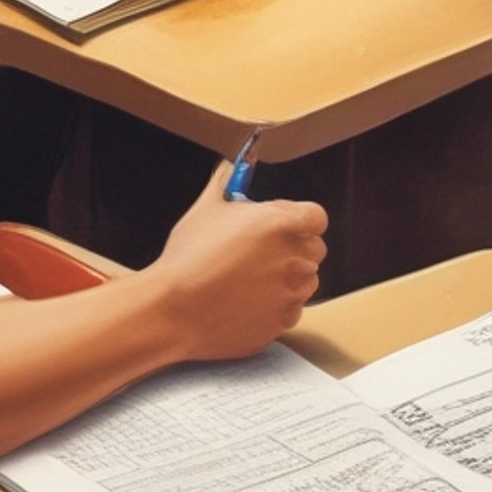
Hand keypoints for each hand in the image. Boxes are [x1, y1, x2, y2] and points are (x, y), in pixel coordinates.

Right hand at [149, 165, 327, 358]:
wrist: (174, 310)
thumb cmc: (189, 257)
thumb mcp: (206, 207)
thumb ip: (227, 182)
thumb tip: (232, 168)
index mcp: (280, 224)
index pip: (316, 217)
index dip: (300, 218)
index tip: (281, 223)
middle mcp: (294, 258)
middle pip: (314, 248)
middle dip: (294, 247)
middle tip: (261, 250)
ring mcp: (291, 294)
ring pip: (305, 280)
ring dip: (288, 277)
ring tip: (251, 278)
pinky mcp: (282, 322)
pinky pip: (291, 310)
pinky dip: (277, 306)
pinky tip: (247, 301)